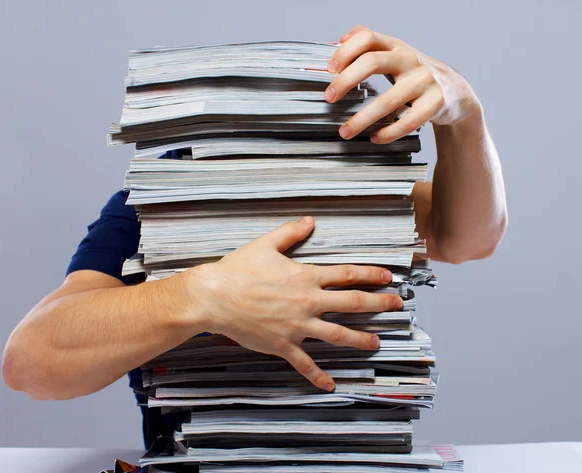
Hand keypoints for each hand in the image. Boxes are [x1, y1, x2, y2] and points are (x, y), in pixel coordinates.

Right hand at [187, 217, 402, 390]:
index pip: (347, 275)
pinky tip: (330, 384)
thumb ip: (290, 232)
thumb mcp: (265, 244)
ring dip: (360, 339)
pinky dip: (317, 375)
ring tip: (377, 343)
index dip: (370, 275)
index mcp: (305, 277)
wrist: (214, 297)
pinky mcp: (283, 345)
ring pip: (337, 335)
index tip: (387, 277)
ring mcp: (297, 326)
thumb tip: (309, 221)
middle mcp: (307, 302)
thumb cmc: (237, 270)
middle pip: (352, 303)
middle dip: (378, 304)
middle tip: (396, 306)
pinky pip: (304, 363)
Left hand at [325, 24, 481, 142]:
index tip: (329, 69)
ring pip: (388, 100)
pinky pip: (408, 122)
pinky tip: (375, 138)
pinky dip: (388, 133)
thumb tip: (341, 38)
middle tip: (329, 98)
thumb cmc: (414, 74)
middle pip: (372, 62)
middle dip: (345, 81)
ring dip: (362, 119)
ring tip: (345, 131)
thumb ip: (369, 45)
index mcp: (396, 46)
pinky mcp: (435, 102)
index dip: (345, 51)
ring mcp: (424, 80)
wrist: (455, 90)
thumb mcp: (395, 54)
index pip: (367, 38)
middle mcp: (409, 59)